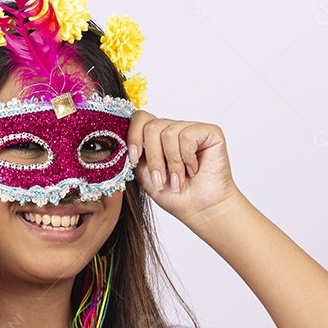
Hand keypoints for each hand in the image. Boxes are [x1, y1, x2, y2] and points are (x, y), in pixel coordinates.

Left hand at [126, 110, 241, 223]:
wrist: (200, 209)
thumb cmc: (174, 195)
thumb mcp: (144, 174)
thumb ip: (133, 154)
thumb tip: (117, 140)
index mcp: (156, 137)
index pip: (139, 118)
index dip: (133, 136)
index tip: (135, 160)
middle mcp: (173, 128)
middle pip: (151, 127)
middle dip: (154, 159)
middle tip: (160, 180)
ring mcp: (191, 128)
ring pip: (168, 133)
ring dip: (172, 164)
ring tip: (178, 180)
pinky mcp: (209, 132)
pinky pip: (187, 136)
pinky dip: (187, 158)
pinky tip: (194, 169)